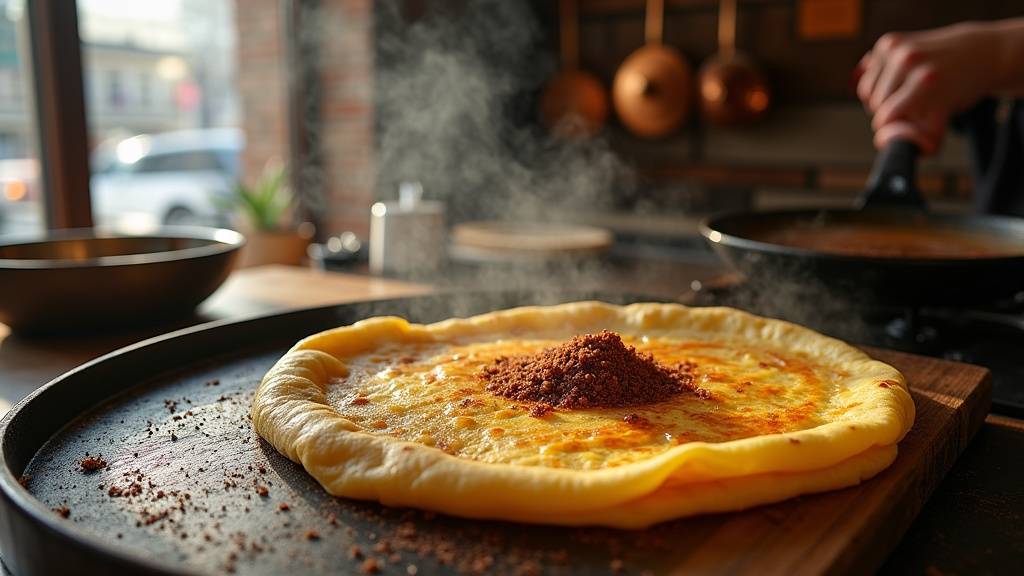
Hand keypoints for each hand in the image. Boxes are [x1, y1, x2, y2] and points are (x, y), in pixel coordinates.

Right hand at [856, 23, 998, 153]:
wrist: (978, 52)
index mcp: (925, 81)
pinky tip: (899, 78)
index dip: (892, 131)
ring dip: (880, 98)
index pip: (885, 120)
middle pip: (875, 105)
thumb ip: (913, 139)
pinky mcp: (889, 41)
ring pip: (866, 90)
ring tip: (904, 95)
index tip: (908, 129)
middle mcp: (910, 60)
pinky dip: (878, 80)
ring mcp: (898, 48)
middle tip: (910, 109)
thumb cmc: (958, 90)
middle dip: (887, 112)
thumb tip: (882, 138)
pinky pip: (866, 73)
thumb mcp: (942, 120)